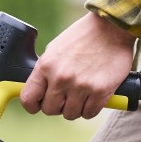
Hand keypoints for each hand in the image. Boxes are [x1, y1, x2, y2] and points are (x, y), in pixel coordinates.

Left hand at [21, 13, 137, 119]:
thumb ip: (46, 70)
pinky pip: (89, 113)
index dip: (33, 105)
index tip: (39, 104)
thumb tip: (39, 89)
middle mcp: (61, 78)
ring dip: (75, 108)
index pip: (28, 99)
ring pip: (70, 114)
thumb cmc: (84, 36)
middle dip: (57, 106)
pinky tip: (93, 96)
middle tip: (66, 96)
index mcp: (46, 66)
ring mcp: (80, 86)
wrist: (112, 27)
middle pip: (50, 110)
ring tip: (81, 94)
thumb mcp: (55, 49)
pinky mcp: (100, 92)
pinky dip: (90, 108)